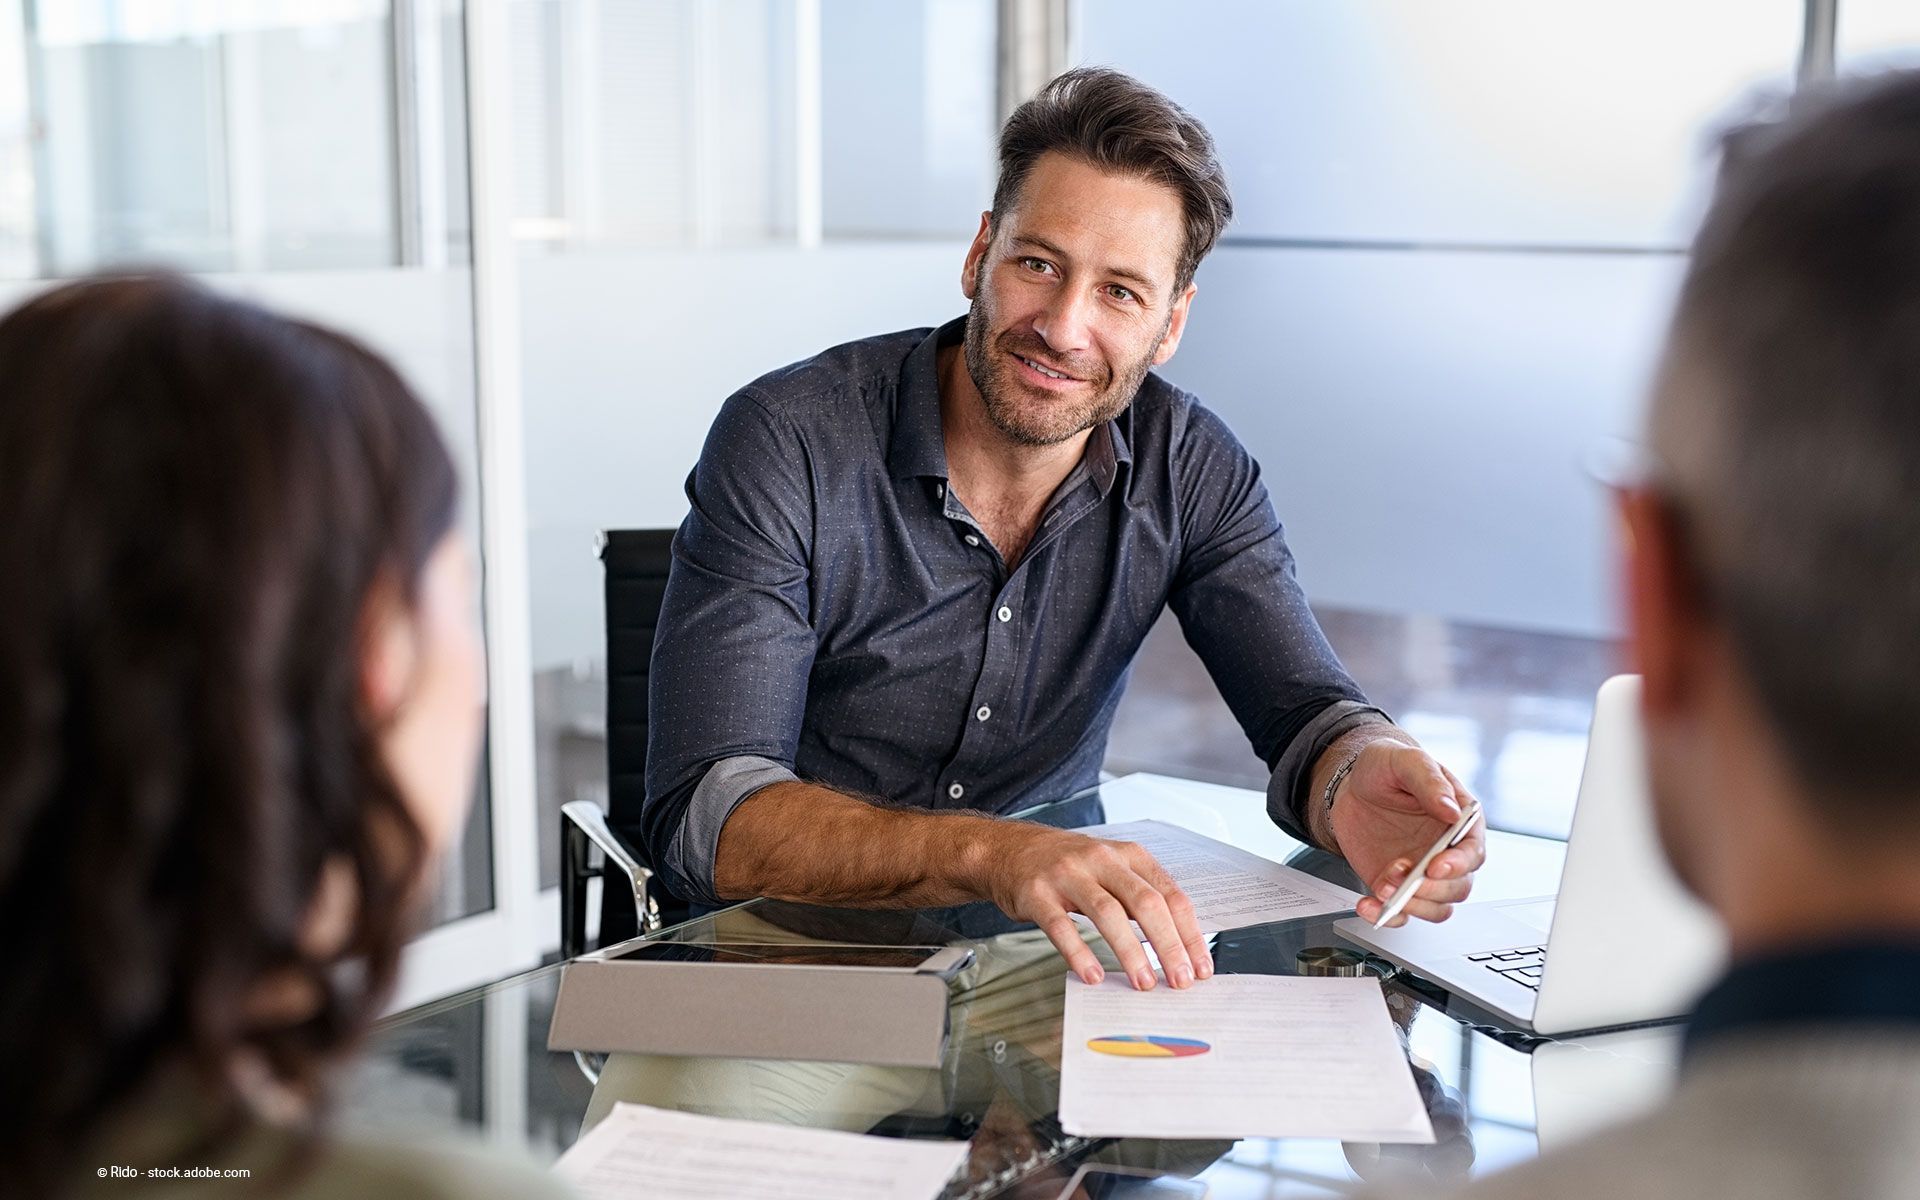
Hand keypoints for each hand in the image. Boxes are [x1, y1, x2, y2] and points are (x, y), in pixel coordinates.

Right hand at [976, 823, 1212, 989]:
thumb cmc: (1067, 865)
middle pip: (1145, 903)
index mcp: (1128, 855)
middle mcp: (1101, 860)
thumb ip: (1141, 896)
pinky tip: (1092, 974)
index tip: (1200, 966)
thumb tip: (1177, 946)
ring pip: (1108, 913)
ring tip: (1143, 982)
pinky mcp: (1037, 893)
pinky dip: (1079, 952)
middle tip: (1179, 979)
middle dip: (1167, 945)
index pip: (1170, 895)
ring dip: (1130, 952)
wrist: (1008, 850)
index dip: (1189, 933)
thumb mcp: (1111, 867)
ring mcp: (1067, 875)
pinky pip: (1061, 926)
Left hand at [1330, 741, 1485, 926]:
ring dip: (1412, 905)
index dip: (1459, 864)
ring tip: (1383, 887)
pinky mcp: (1398, 886)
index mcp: (1459, 821)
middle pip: (1458, 887)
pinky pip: (1402, 913)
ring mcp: (1423, 872)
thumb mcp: (1405, 761)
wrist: (1350, 784)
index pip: (1473, 852)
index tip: (1436, 867)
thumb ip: (1428, 781)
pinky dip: (1388, 916)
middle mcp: (1446, 852)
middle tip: (1403, 878)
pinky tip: (1369, 905)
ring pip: (1436, 907)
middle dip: (1432, 890)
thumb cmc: (1385, 768)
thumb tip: (1452, 810)